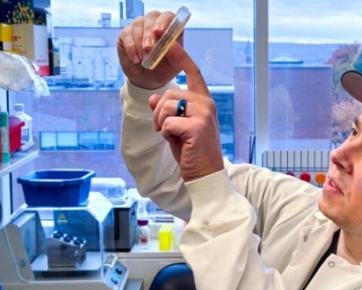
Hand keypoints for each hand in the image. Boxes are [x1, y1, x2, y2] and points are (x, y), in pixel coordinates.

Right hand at [116, 10, 185, 89]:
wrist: (147, 80)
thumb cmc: (164, 69)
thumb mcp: (175, 65)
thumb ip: (177, 54)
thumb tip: (171, 44)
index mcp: (170, 28)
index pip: (168, 16)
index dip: (164, 22)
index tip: (159, 32)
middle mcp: (155, 23)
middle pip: (152, 17)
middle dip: (150, 33)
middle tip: (149, 49)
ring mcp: (139, 26)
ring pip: (138, 25)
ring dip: (141, 44)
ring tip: (144, 60)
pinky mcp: (126, 33)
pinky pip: (127, 35)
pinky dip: (132, 48)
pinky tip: (136, 60)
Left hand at [150, 48, 224, 181]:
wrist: (205, 174)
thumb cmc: (192, 151)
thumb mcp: (176, 127)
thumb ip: (167, 110)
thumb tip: (154, 99)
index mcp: (204, 101)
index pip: (192, 72)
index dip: (180, 56)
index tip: (169, 42)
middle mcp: (206, 104)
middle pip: (169, 94)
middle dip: (159, 113)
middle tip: (164, 129)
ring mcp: (203, 114)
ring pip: (165, 107)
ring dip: (161, 124)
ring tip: (172, 136)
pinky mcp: (197, 127)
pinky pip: (167, 123)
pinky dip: (166, 134)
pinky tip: (178, 142)